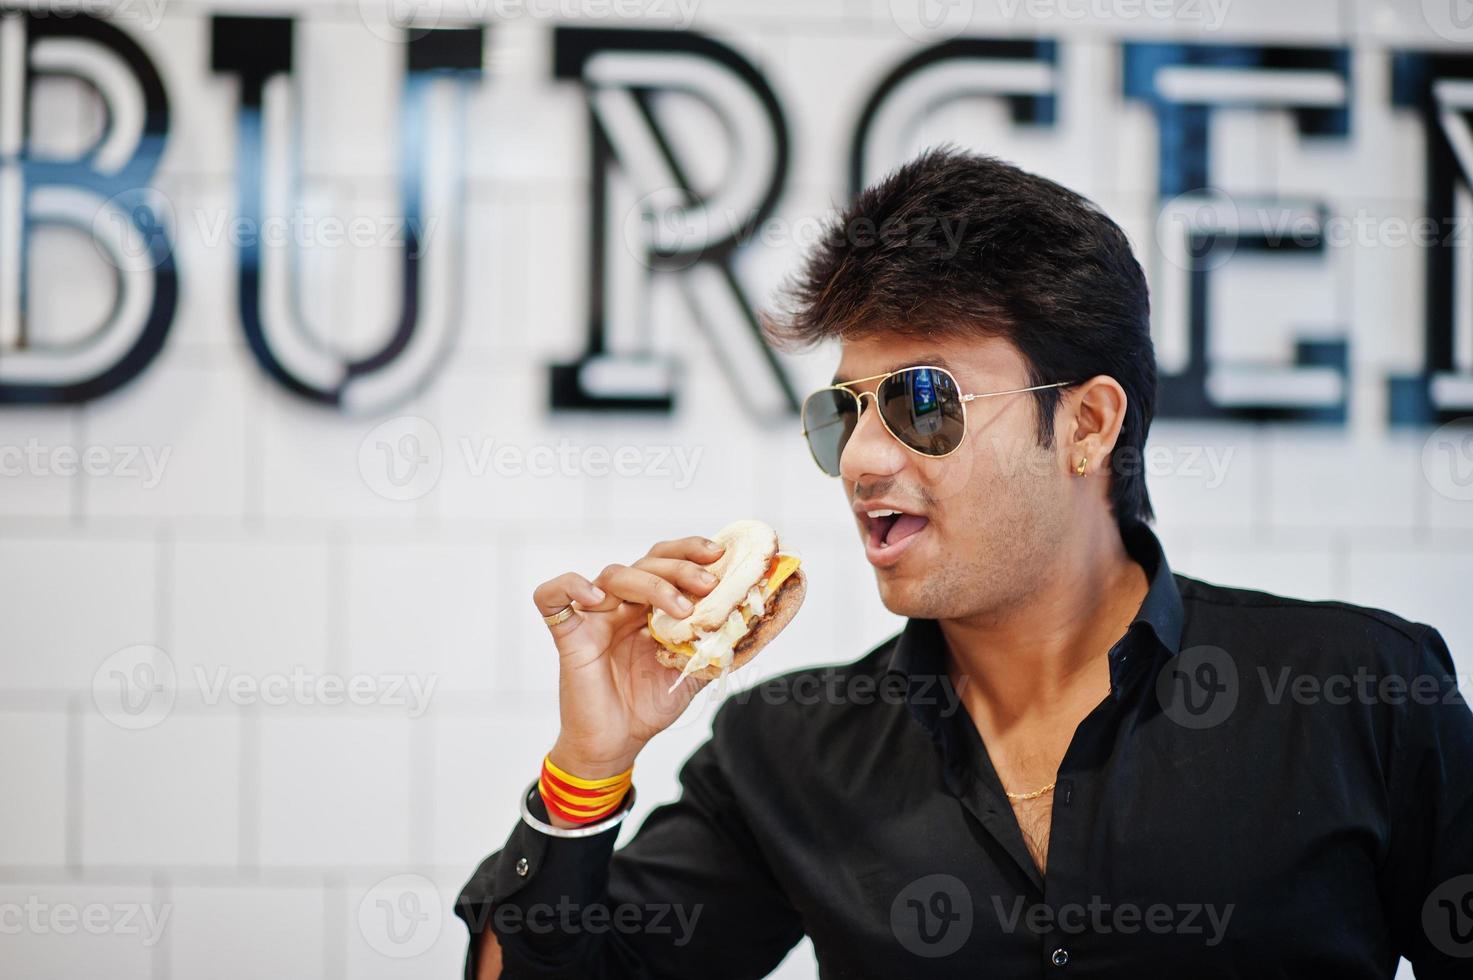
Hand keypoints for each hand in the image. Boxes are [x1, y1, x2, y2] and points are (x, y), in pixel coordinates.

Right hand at [532, 535, 726, 780]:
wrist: (615, 744)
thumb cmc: (647, 706)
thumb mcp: (694, 672)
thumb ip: (718, 647)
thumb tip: (755, 626)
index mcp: (650, 607)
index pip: (667, 561)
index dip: (690, 551)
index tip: (720, 556)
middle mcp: (622, 604)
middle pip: (646, 561)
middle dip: (681, 567)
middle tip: (708, 583)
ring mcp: (594, 616)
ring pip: (614, 574)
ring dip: (652, 584)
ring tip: (682, 609)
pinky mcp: (569, 634)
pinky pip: (552, 596)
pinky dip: (570, 586)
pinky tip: (595, 597)